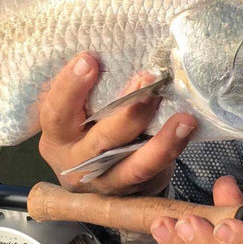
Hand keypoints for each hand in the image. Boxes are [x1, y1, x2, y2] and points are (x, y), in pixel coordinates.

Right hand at [38, 53, 196, 195]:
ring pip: (134, 165)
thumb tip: (120, 52)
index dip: (70, 87)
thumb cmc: (92, 130)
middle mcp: (77, 163)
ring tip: (184, 118)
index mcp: (57, 138)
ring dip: (161, 142)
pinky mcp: (134, 191)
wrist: (105, 177)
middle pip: (100, 139)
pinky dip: (171, 150)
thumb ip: (92, 92)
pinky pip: (153, 172)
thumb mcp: (82, 112)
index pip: (55, 112)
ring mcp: (107, 182)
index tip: (89, 59)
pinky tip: (187, 129)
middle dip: (127, 110)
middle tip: (148, 79)